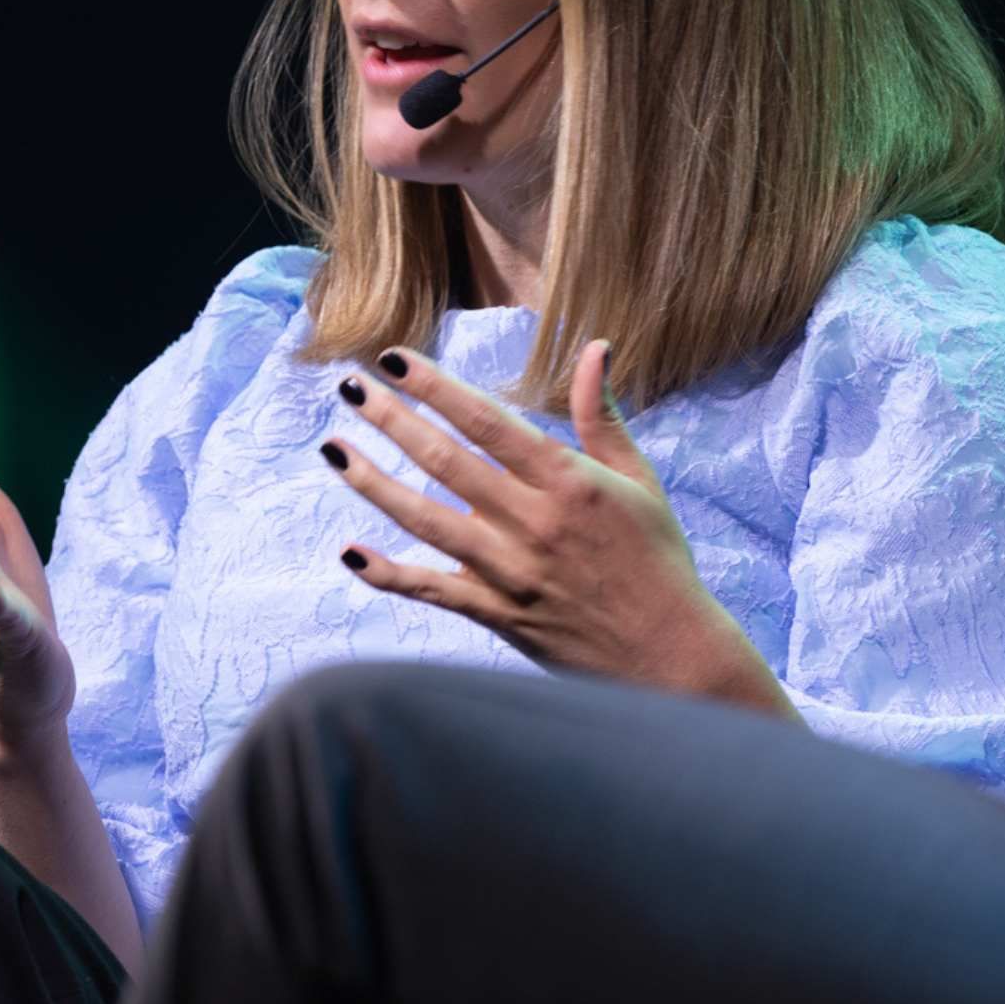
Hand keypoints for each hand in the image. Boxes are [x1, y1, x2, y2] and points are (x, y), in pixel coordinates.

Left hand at [321, 340, 796, 719]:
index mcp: (569, 482)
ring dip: (374, 483)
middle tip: (349, 387)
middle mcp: (535, 523)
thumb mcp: (640, 481)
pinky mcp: (499, 615)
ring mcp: (512, 572)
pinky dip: (389, 574)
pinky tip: (350, 551)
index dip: (436, 387)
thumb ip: (602, 416)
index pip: (488, 422)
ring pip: (427, 520)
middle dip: (392, 420)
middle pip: (447, 462)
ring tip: (334, 449)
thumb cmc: (657, 560)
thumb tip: (595, 347)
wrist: (670, 656)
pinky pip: (432, 591)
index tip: (393, 360)